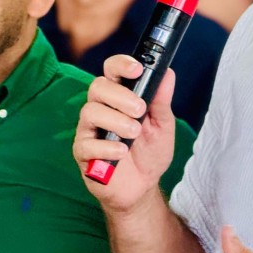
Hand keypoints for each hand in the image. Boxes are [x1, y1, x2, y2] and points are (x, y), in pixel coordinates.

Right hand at [73, 54, 177, 212]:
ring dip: (115, 120)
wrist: (142, 188)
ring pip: (89, 112)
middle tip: (140, 110)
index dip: (121, 65)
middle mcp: (100, 109)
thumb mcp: (162, 126)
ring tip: (134, 132)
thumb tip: (168, 73)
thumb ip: (162, 101)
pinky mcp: (83, 153)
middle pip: (97, 87)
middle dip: (120, 96)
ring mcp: (88, 131)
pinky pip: (86, 144)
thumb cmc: (149, 153)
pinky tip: (123, 152)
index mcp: (118, 98)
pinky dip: (107, 147)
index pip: (111, 71)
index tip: (137, 69)